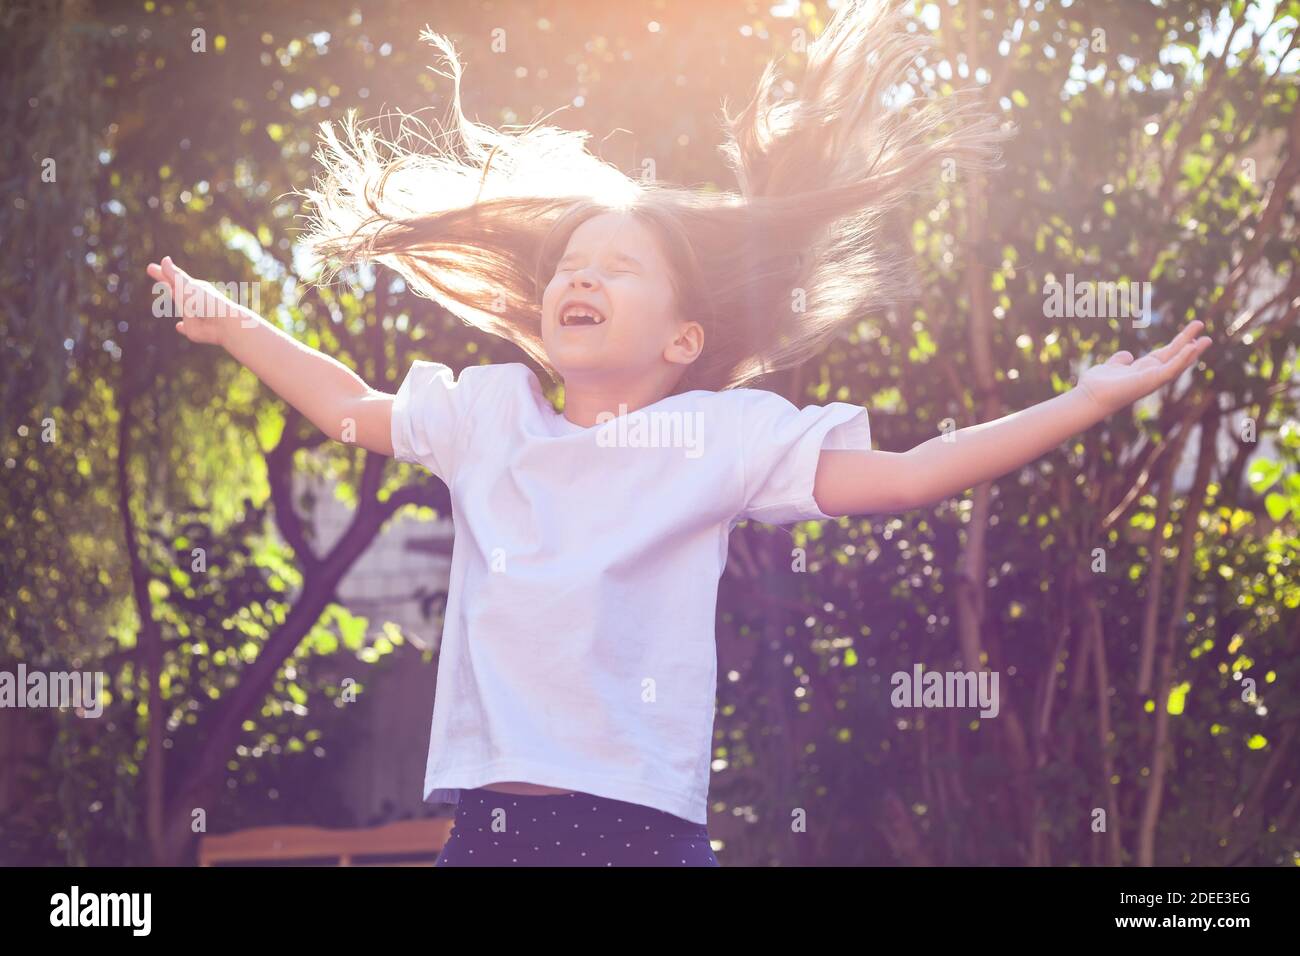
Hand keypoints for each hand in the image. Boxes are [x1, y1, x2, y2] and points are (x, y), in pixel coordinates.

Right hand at [146, 256, 249, 346]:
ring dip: (177, 301)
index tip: (150, 267)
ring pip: (181, 308)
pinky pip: (185, 328)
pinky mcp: (192, 329)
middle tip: (160, 278)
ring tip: (172, 294)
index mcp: (190, 288)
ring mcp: (191, 315)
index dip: (161, 273)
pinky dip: (181, 327)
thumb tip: (165, 259)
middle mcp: (190, 300)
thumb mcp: (188, 287)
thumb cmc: (207, 302)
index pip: (171, 278)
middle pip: (175, 290)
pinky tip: (178, 326)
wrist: (225, 324)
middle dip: (168, 284)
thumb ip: (174, 276)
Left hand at [1076, 319, 1211, 415]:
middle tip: (1207, 334)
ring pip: (1178, 363)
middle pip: (1175, 357)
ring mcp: (1153, 379)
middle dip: (1190, 345)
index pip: (1165, 356)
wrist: (1090, 396)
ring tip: (1207, 339)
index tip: (1191, 338)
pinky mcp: (1152, 382)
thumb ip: (1120, 360)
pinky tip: (1191, 348)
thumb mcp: (1111, 366)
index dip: (1177, 346)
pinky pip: (1171, 369)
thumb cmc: (1097, 385)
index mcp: (1143, 371)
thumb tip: (1128, 355)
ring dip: (1193, 352)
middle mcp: (1150, 375)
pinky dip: (1182, 359)